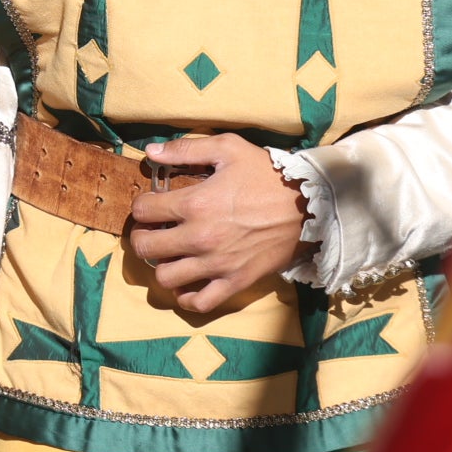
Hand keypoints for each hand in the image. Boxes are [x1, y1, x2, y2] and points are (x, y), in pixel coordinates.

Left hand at [127, 133, 309, 313]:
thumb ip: (186, 149)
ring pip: (165, 278)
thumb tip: (151, 153)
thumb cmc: (267, 174)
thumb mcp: (228, 149)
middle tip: (153, 231)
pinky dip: (187, 296)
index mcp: (195, 203)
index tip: (151, 204)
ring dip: (161, 266)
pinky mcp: (235, 282)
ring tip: (171, 255)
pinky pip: (199, 302)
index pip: (143, 210)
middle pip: (145, 247)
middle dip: (142, 237)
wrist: (308, 205)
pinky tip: (188, 281)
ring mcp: (216, 264)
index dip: (142, 205)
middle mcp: (200, 237)